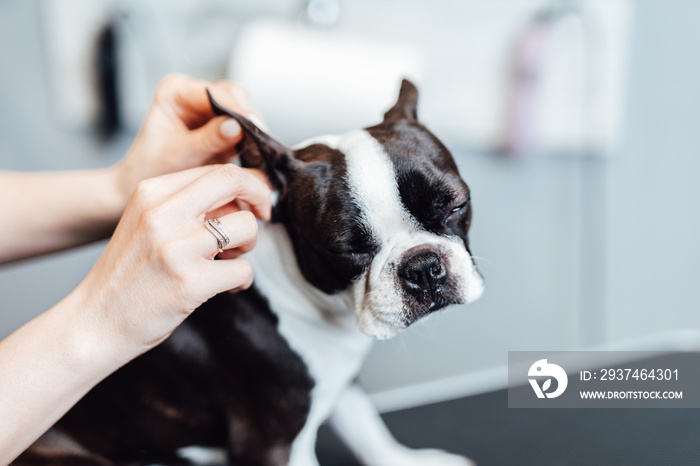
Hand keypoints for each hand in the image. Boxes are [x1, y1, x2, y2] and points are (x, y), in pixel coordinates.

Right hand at [72, 163, 270, 358]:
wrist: (95, 322)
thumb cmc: (129, 273)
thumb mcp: (147, 222)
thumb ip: (187, 204)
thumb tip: (243, 195)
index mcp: (151, 192)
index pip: (217, 170)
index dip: (248, 184)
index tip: (255, 201)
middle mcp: (162, 214)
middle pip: (235, 182)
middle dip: (261, 197)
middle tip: (263, 216)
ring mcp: (176, 248)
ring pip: (246, 227)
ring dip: (249, 245)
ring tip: (229, 260)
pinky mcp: (190, 282)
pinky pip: (244, 270)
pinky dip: (242, 280)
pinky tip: (225, 286)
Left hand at [113, 74, 258, 206]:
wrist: (143, 185)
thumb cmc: (151, 169)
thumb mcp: (178, 155)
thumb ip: (207, 140)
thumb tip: (237, 127)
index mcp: (175, 92)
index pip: (214, 92)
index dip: (236, 109)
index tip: (252, 127)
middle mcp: (194, 94)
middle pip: (233, 96)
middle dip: (248, 118)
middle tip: (259, 142)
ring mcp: (209, 110)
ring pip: (243, 110)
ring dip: (253, 130)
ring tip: (259, 152)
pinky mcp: (222, 126)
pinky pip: (244, 127)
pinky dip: (251, 140)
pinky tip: (255, 154)